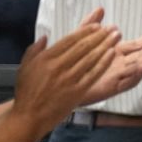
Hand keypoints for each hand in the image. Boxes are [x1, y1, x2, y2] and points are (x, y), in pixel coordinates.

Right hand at [12, 24, 119, 138]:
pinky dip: (104, 62)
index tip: (98, 25)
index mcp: (46, 59)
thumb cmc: (27, 92)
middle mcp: (58, 67)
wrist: (30, 116)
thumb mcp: (24, 67)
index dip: (85, 31)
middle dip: (100, 35)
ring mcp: (69, 79)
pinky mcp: (78, 91)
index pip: (69, 40)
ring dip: (106, 45)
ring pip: (91, 58)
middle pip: (83, 47)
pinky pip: (94, 74)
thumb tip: (45, 37)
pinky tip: (112, 54)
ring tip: (116, 36)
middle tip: (112, 28)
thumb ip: (34, 50)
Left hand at [78, 15, 141, 105]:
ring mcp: (119, 75)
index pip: (137, 44)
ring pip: (138, 68)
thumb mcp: (81, 38)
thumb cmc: (74, 61)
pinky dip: (135, 74)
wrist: (63, 83)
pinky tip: (140, 67)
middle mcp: (121, 64)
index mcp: (117, 52)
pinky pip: (128, 81)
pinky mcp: (113, 86)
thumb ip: (91, 24)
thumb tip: (100, 8)